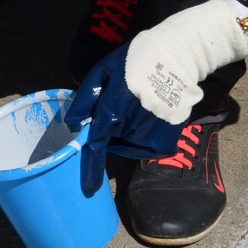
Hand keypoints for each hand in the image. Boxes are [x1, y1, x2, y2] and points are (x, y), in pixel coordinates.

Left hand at [65, 44, 183, 196]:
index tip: (89, 188)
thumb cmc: (132, 63)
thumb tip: (73, 125)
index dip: (92, 167)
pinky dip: (141, 138)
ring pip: (128, 145)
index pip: (98, 144)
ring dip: (125, 133)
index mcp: (114, 107)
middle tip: (121, 103)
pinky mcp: (167, 140)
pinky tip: (146, 117)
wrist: (174, 59)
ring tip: (135, 107)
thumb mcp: (101, 72)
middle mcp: (134, 125)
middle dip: (110, 128)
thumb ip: (85, 100)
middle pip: (112, 140)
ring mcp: (153, 135)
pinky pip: (145, 148)